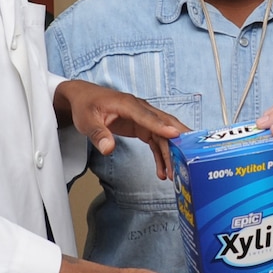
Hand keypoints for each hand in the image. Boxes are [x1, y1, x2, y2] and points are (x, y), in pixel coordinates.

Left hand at [54, 79, 189, 178]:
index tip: (176, 135)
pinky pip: (156, 141)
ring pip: (163, 135)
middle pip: (164, 124)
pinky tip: (163, 170)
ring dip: (169, 153)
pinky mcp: (142, 126)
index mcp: (127, 104)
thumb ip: (98, 134)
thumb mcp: (87, 121)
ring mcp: (143, 117)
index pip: (147, 116)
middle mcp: (140, 109)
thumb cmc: (86, 106)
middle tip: (188, 156)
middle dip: (177, 140)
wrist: (84, 98)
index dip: (161, 126)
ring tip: (174, 173)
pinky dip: (160, 155)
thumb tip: (108, 148)